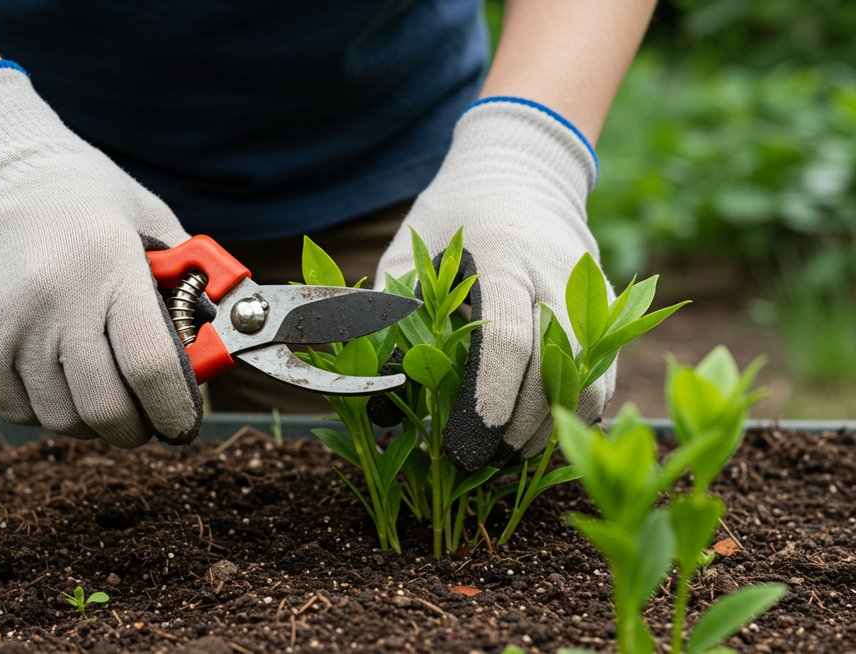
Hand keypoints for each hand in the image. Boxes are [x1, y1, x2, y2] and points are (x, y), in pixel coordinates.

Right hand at [0, 61, 200, 446]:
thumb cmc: (81, 198)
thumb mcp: (147, 219)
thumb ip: (187, 278)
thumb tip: (218, 336)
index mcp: (110, 267)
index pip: (151, 368)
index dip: (174, 410)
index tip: (182, 423)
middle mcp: (56, 300)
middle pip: (104, 408)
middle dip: (135, 429)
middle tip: (144, 421)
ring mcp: (8, 324)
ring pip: (58, 418)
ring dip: (87, 421)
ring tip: (98, 393)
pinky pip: (14, 408)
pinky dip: (42, 409)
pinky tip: (55, 379)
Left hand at [375, 98, 614, 468]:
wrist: (522, 170)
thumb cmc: (452, 216)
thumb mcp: (408, 249)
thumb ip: (389, 313)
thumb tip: (377, 396)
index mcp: (503, 254)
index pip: (508, 338)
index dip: (489, 400)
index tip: (465, 443)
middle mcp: (558, 273)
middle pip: (556, 369)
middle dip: (519, 428)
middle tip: (478, 462)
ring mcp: (593, 292)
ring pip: (590, 379)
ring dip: (551, 428)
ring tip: (505, 455)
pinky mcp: (608, 310)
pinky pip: (602, 375)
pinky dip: (573, 414)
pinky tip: (534, 432)